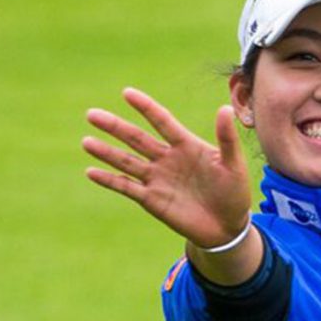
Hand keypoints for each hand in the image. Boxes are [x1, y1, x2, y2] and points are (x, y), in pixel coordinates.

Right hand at [82, 87, 250, 248]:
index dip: (145, 107)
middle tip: (92, 114)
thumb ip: (227, 139)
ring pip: (127, 161)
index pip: (162, 121)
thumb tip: (224, 108)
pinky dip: (109, 180)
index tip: (127, 93)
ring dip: (106, 152)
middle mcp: (167, 159)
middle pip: (137, 138)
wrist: (228, 227)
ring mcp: (157, 179)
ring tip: (86, 141)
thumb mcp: (233, 164)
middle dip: (115, 127)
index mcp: (187, 145)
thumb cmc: (234, 192)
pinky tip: (91, 172)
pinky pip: (126, 187)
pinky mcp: (152, 199)